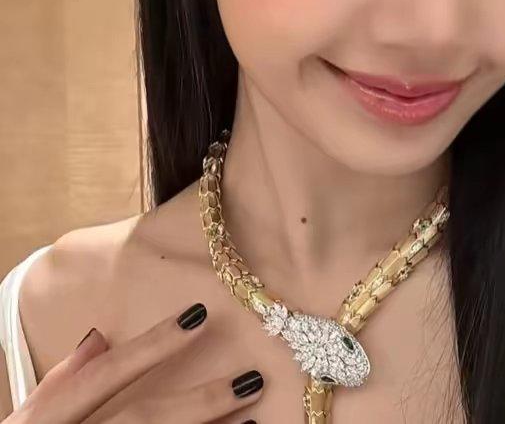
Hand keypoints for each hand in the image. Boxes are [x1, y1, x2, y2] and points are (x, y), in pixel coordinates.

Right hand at [3, 302, 262, 422]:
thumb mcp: (27, 421)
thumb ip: (62, 381)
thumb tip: (99, 337)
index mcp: (43, 423)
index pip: (104, 374)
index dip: (153, 345)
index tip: (200, 314)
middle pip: (142, 419)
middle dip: (200, 402)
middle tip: (251, 380)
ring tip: (255, 421)